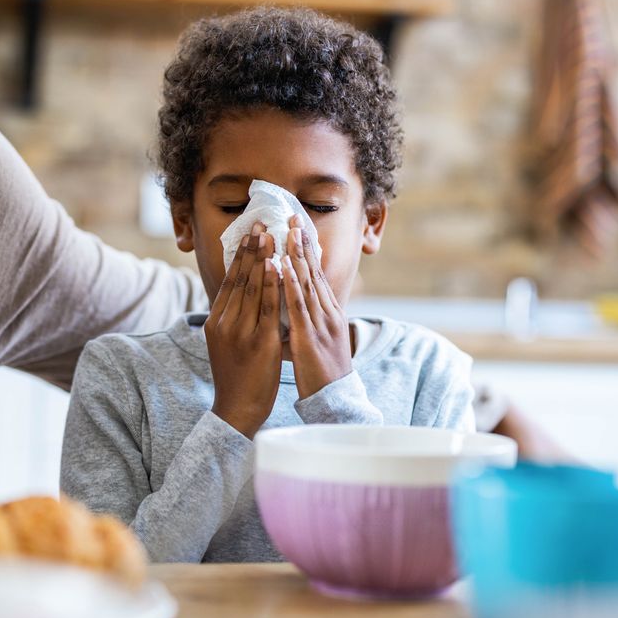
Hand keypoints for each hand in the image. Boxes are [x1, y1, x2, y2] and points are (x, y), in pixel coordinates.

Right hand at [205, 223, 282, 437]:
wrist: (236, 410)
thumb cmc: (236, 377)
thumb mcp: (226, 344)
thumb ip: (232, 319)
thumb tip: (242, 295)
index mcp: (215, 322)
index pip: (229, 281)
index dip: (240, 256)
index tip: (250, 233)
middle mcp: (225, 323)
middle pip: (239, 279)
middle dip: (251, 249)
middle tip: (260, 222)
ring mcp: (241, 333)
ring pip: (252, 289)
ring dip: (262, 259)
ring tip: (270, 235)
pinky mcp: (259, 343)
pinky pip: (268, 308)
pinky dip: (273, 286)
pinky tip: (279, 268)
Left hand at [282, 217, 352, 398]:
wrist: (335, 401)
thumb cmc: (323, 374)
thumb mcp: (320, 341)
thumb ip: (310, 321)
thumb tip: (298, 306)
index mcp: (329, 313)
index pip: (317, 275)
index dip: (308, 250)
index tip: (299, 227)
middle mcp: (328, 313)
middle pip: (314, 272)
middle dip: (303, 243)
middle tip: (292, 217)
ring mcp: (320, 323)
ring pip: (307, 283)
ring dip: (297, 255)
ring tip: (288, 231)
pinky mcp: (310, 337)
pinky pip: (298, 306)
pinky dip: (290, 283)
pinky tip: (282, 266)